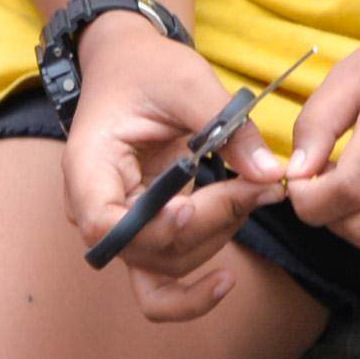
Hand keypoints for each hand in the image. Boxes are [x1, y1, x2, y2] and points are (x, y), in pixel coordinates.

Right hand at [62, 22, 285, 323]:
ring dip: (218, 236)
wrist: (129, 66)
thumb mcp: (187, 82)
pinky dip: (192, 292)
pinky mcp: (144, 235)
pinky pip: (161, 282)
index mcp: (88, 165)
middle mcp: (94, 208)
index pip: (105, 223)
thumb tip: (271, 173)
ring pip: (165, 265)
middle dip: (209, 221)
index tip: (191, 205)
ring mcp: (118, 228)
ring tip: (255, 192)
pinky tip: (226, 281)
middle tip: (259, 186)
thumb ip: (228, 127)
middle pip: (147, 248)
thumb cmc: (147, 69)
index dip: (151, 227)